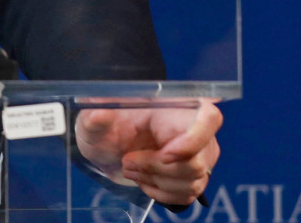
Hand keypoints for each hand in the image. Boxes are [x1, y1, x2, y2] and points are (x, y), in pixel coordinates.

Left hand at [74, 100, 222, 205]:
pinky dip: (160, 192)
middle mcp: (195, 130)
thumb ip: (95, 117)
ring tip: (131, 168)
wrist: (108, 148)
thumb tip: (98, 114)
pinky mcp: (194, 175)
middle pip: (196, 161)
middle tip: (128, 161)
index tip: (165, 154)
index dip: (194, 140)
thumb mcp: (92, 121)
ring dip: (155, 181)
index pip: (208, 117)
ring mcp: (199, 154)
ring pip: (192, 181)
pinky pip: (187, 194)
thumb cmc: (106, 128)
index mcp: (175, 106)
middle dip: (156, 167)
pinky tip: (143, 179)